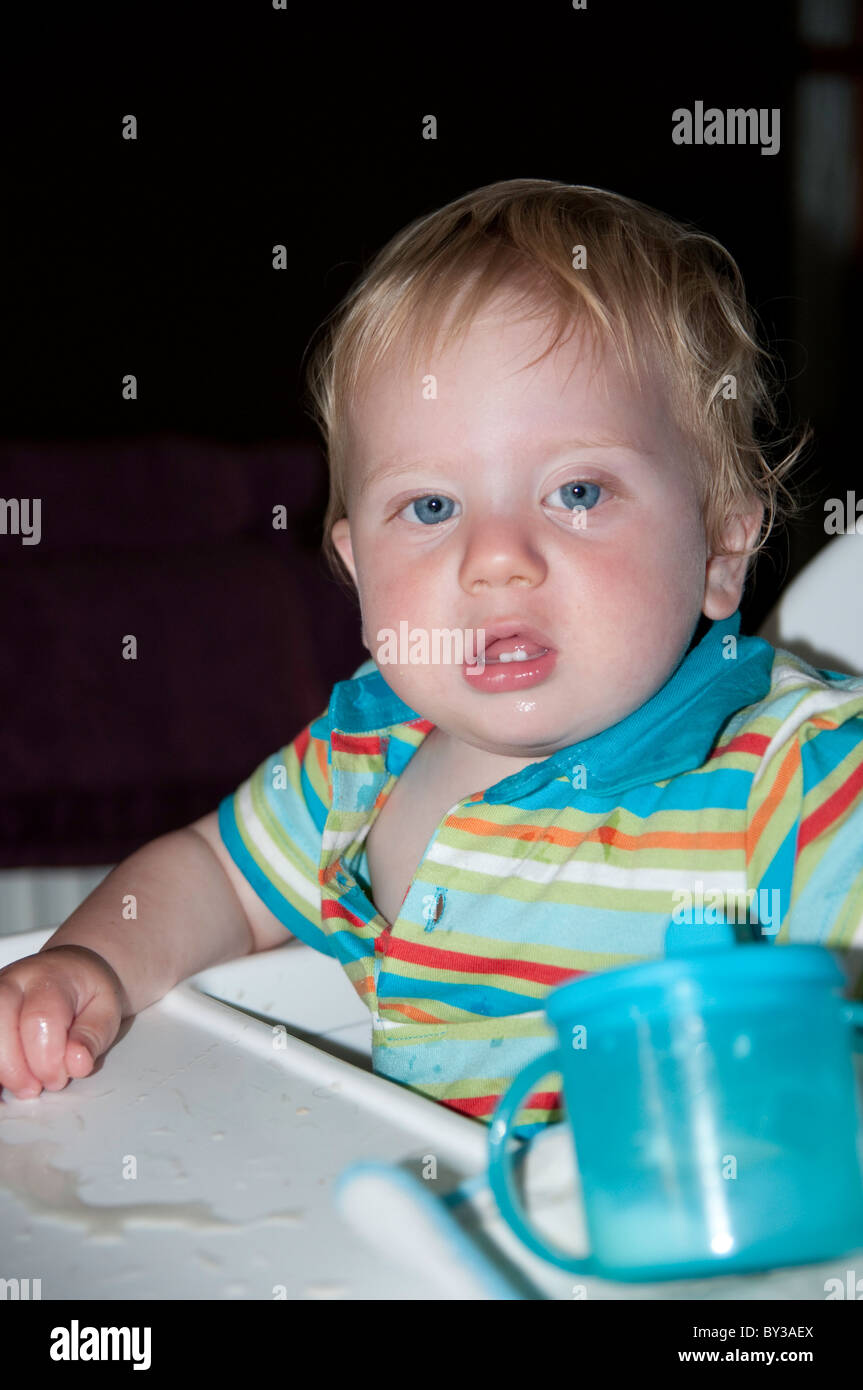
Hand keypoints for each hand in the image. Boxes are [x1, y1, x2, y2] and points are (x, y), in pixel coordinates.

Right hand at [0, 944, 126, 1100]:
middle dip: (14, 1068)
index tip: (60, 1077)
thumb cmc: (87, 991)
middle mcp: (13, 983)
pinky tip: (6, 1084)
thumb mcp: (106, 1011)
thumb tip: (77, 1064)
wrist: (71, 972)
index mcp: (50, 978)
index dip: (47, 1059)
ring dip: (1, 1069)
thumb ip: (92, 1037)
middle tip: (35, 1087)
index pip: (39, 1019)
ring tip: (22, 1084)